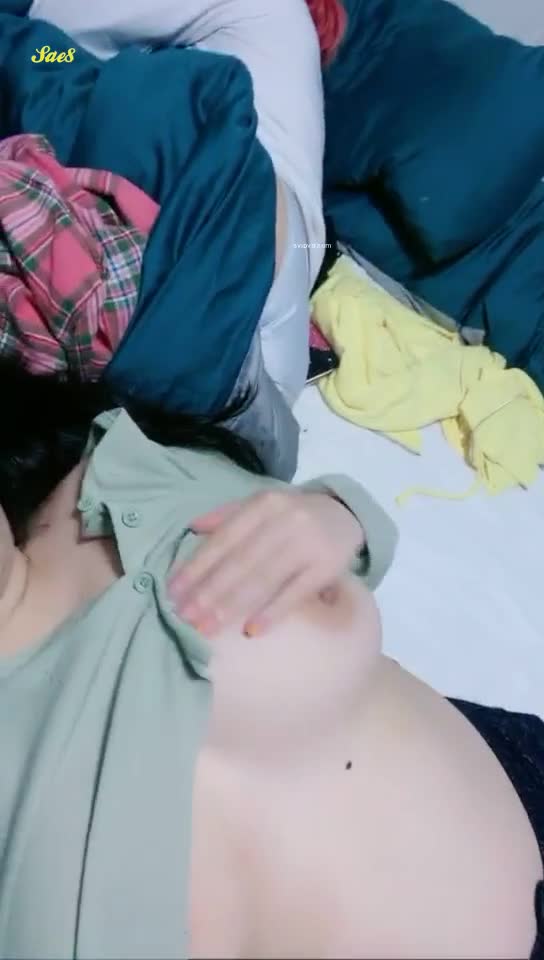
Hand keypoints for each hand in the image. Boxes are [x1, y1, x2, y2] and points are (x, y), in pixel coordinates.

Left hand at [167, 489, 364, 636]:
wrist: (346, 514)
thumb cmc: (293, 515)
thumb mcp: (262, 506)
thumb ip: (227, 516)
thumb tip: (191, 528)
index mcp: (263, 504)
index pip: (223, 540)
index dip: (196, 567)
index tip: (173, 593)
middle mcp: (284, 521)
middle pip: (240, 562)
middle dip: (208, 592)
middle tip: (184, 618)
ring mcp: (307, 544)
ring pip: (263, 579)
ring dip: (232, 606)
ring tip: (208, 628)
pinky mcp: (328, 566)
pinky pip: (295, 593)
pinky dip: (272, 612)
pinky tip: (251, 630)